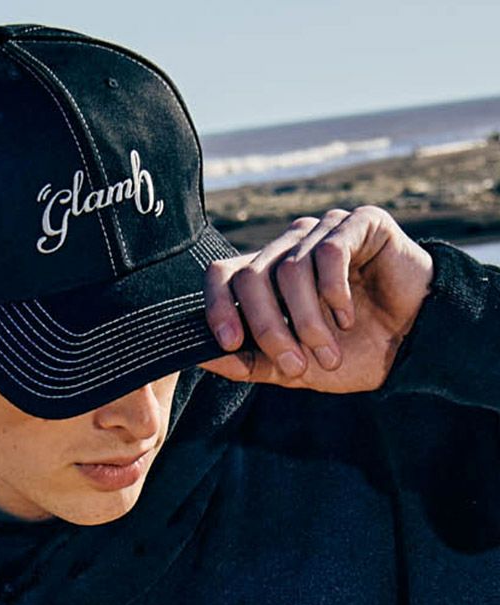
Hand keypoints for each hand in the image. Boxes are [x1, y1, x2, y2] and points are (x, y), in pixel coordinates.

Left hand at [198, 206, 433, 392]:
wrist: (414, 346)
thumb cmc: (352, 354)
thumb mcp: (292, 368)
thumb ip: (249, 362)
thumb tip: (202, 358)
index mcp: (266, 276)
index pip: (221, 275)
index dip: (216, 307)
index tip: (229, 343)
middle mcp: (289, 248)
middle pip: (252, 277)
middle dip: (268, 329)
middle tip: (295, 366)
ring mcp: (322, 232)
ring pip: (290, 270)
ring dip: (307, 321)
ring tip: (328, 353)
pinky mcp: (360, 224)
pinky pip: (329, 252)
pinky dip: (333, 293)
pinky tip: (347, 317)